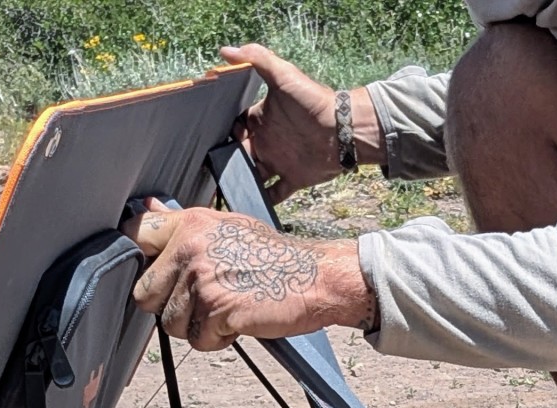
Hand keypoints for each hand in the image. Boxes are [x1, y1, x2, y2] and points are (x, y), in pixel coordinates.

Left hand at [125, 204, 373, 350]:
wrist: (314, 278)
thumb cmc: (275, 256)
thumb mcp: (228, 226)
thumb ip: (184, 223)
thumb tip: (147, 206)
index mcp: (192, 223)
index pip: (136, 233)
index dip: (137, 256)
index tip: (152, 270)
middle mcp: (192, 249)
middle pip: (145, 294)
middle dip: (170, 305)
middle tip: (202, 300)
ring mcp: (202, 281)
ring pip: (172, 323)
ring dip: (198, 326)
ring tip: (227, 309)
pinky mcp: (216, 310)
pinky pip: (199, 340)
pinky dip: (218, 339)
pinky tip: (238, 321)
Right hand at [220, 43, 345, 205]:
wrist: (344, 129)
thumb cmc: (314, 100)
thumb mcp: (284, 76)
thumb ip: (257, 60)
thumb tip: (226, 50)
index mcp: (261, 118)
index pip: (235, 128)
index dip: (224, 134)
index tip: (214, 142)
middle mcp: (267, 141)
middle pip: (240, 155)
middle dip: (226, 163)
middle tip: (212, 172)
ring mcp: (280, 161)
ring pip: (253, 176)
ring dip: (240, 183)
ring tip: (223, 193)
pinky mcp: (294, 179)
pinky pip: (275, 194)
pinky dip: (263, 201)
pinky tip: (248, 207)